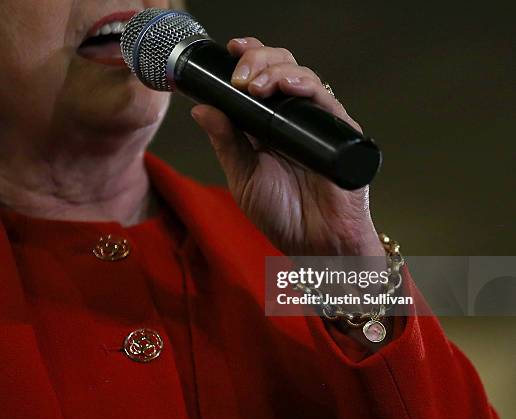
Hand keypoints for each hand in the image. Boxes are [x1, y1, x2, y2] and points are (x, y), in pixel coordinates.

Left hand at [191, 37, 383, 255]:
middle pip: (279, 67)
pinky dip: (306, 86)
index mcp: (266, 126)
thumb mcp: (243, 177)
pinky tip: (286, 86)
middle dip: (256, 60)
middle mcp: (291, 118)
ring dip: (276, 69)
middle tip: (238, 75)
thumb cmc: (282, 215)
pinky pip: (325, 100)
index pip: (258, 79)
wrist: (314, 245)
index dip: (246, 59)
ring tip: (254, 84)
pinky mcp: (339, 132)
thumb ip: (226, 143)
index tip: (228, 51)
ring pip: (301, 75)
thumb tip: (201, 109)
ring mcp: (316, 122)